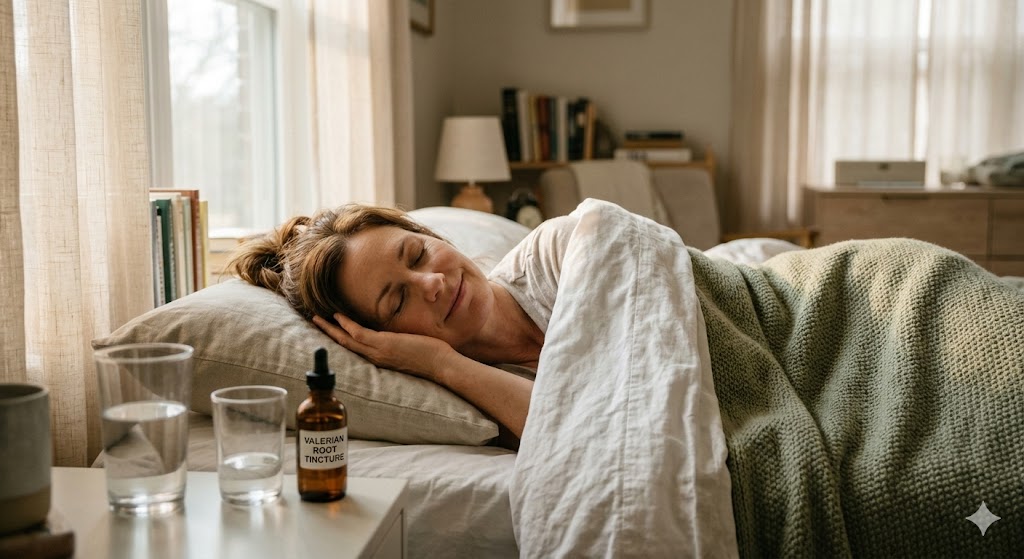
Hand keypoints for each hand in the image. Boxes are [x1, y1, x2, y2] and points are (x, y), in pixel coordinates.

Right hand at [312, 313, 453, 381]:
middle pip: (345, 345)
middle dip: (328, 334)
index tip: (330, 330)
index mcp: (380, 358)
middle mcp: (375, 357)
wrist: (441, 365)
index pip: (356, 348)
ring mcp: (378, 352)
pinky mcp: (384, 345)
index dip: (341, 339)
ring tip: (317, 318)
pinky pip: (358, 334)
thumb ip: (400, 345)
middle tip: (314, 322)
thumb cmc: (431, 358)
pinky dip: (346, 325)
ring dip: (331, 329)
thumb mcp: (410, 350)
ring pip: (347, 340)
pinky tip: (337, 316)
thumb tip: (401, 337)